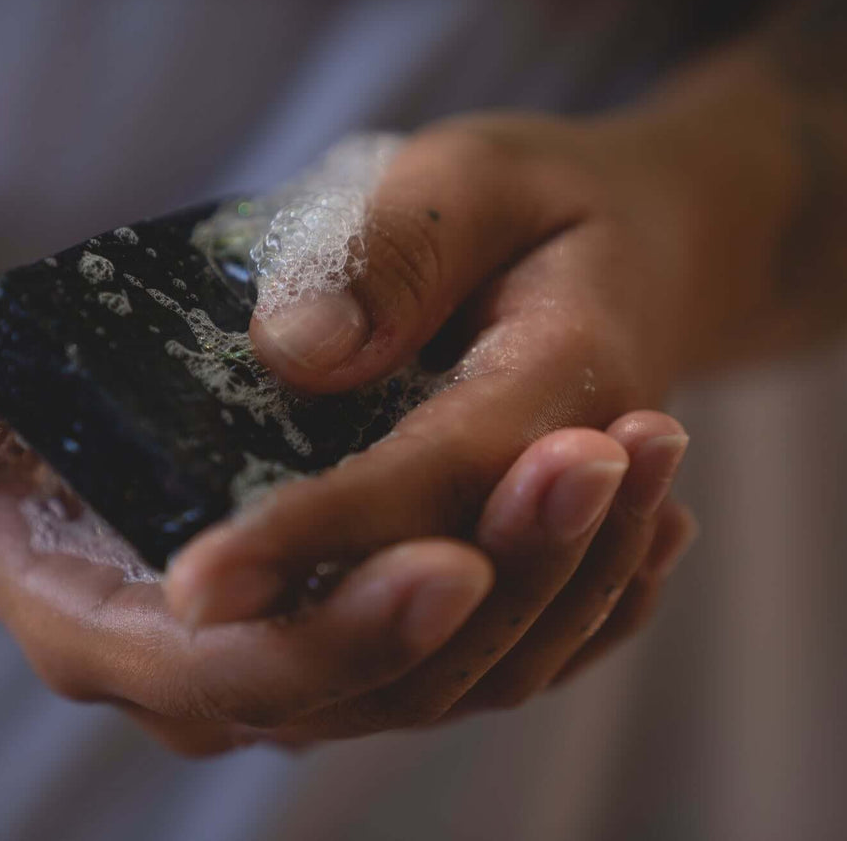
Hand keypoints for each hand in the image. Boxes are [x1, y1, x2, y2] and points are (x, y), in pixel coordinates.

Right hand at [0, 294, 695, 753]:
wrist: (83, 421)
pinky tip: (652, 510)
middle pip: (381, 685)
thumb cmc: (16, 397)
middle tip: (589, 463)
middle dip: (497, 591)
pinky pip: (504, 651)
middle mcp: (219, 677)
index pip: (237, 676)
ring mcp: (309, 660)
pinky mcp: (377, 631)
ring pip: (466, 673)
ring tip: (648, 451)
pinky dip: (589, 595)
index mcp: (111, 631)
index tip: (447, 560)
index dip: (340, 634)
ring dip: (570, 572)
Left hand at [159, 114, 706, 731]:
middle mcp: (579, 485)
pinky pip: (493, 656)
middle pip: (459, 603)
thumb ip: (397, 250)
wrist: (656, 256)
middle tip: (190, 624)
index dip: (314, 534)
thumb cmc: (546, 201)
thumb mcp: (474, 176)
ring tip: (225, 633)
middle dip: (320, 631)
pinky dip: (404, 670)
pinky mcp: (533, 565)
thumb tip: (294, 350)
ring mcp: (563, 541)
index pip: (436, 474)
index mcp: (571, 371)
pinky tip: (315, 663)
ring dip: (354, 668)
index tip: (197, 582)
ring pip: (478, 660)